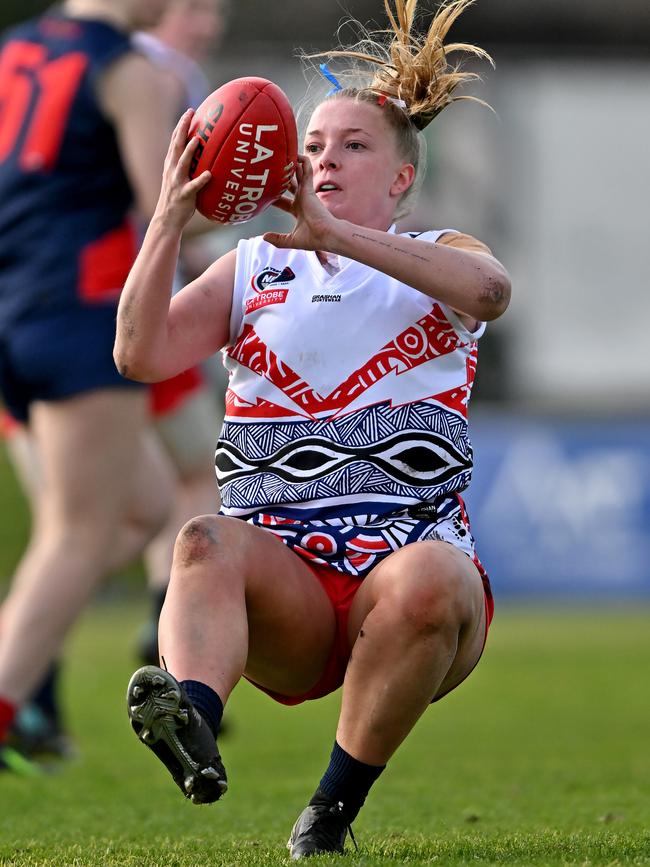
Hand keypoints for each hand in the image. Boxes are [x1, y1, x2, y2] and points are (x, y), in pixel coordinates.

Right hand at [153, 110, 210, 231]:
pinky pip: (193, 187)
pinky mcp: (184, 195)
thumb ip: (189, 167)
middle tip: (190, 114)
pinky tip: (209, 175)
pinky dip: (200, 180)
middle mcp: (172, 170)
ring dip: (190, 151)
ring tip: (198, 140)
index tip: (190, 111)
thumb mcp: (180, 179)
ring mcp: (177, 182)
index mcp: (171, 165)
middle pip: (177, 145)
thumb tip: (205, 156)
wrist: (167, 220)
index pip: (175, 141)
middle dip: (182, 129)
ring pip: (183, 163)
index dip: (181, 125)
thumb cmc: (177, 199)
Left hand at [263, 155, 337, 251]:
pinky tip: (296, 153)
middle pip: (289, 185)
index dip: (274, 196)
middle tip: (271, 168)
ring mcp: (306, 193)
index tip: (264, 192)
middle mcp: (301, 199)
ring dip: (292, 165)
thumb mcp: (291, 240)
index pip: (282, 200)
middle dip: (281, 177)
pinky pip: (306, 171)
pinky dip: (303, 162)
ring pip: (298, 175)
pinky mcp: (309, 189)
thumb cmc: (313, 239)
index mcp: (298, 210)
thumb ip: (278, 239)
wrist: (326, 235)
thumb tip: (264, 237)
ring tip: (282, 154)